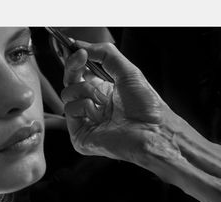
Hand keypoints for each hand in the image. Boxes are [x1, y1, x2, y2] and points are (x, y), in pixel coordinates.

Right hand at [61, 41, 171, 163]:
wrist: (153, 130)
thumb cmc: (147, 107)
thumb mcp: (127, 71)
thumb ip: (104, 54)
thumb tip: (80, 45)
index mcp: (104, 92)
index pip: (80, 74)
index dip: (75, 61)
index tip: (76, 50)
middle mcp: (94, 106)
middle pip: (69, 82)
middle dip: (73, 67)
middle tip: (81, 59)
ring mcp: (86, 122)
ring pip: (67, 94)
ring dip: (85, 90)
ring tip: (104, 100)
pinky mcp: (80, 136)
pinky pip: (70, 110)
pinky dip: (84, 107)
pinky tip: (99, 115)